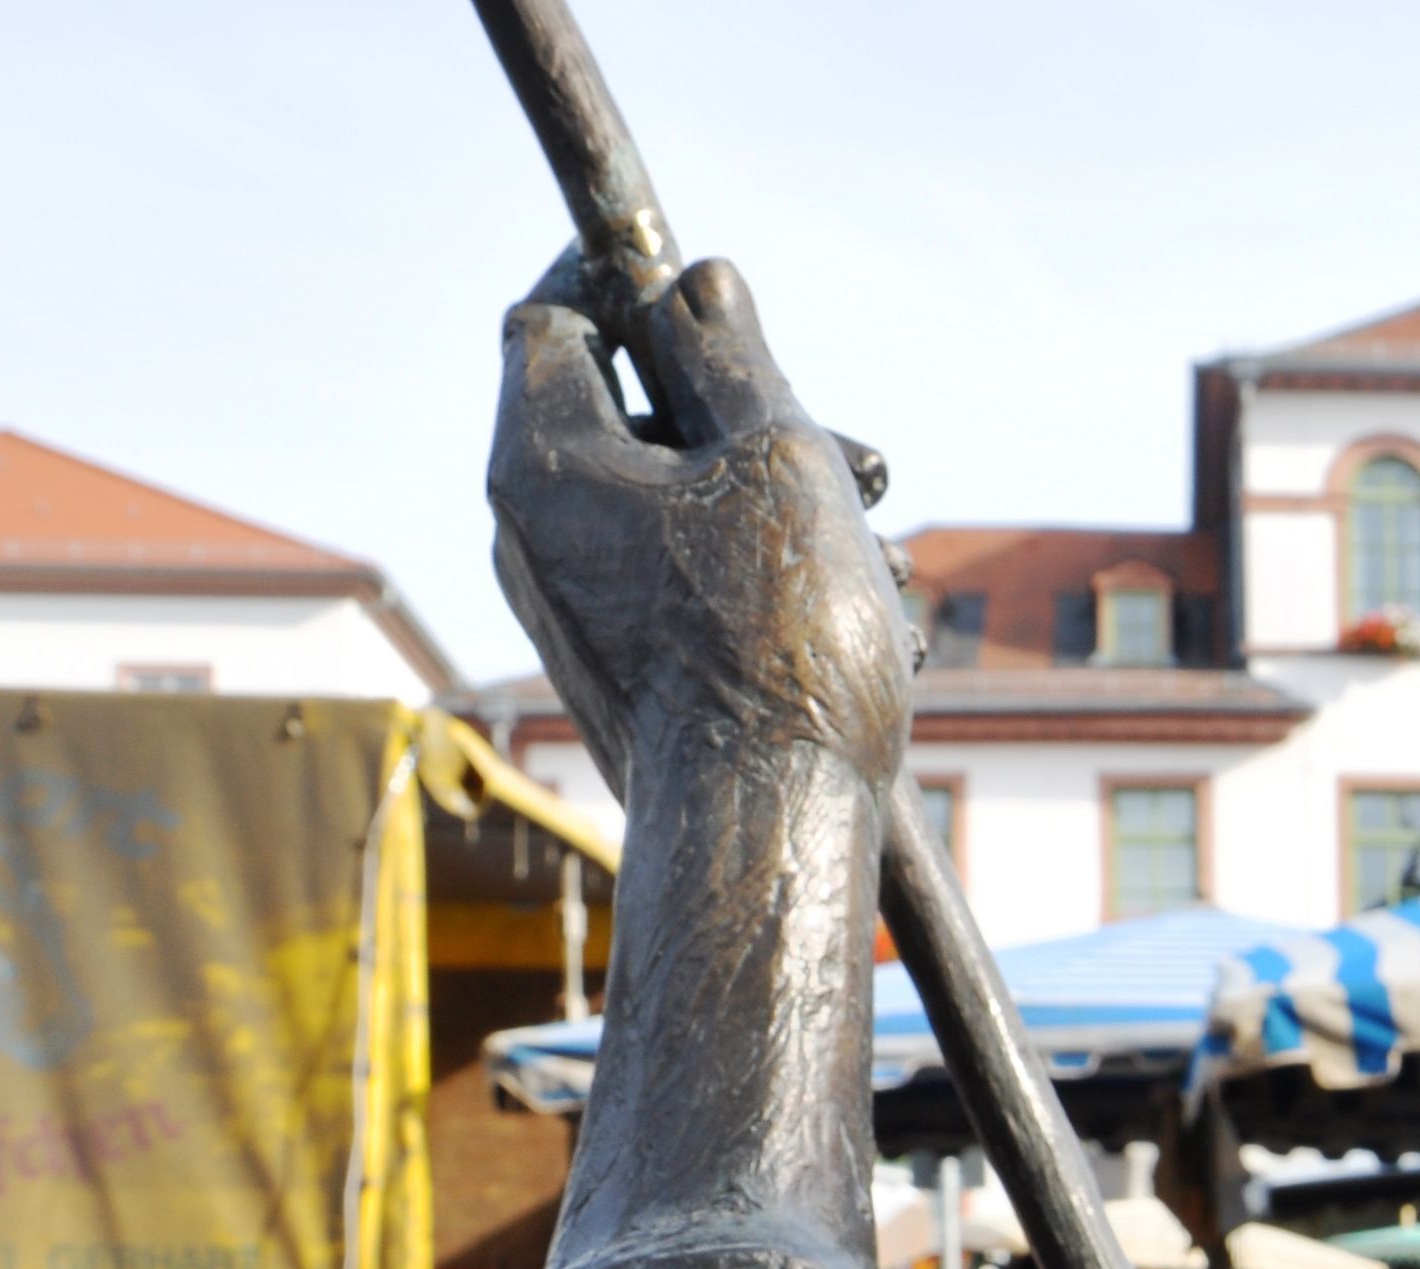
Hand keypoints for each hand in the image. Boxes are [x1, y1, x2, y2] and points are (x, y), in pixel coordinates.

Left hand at [488, 254, 911, 801]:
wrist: (762, 833)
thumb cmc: (774, 641)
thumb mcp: (778, 459)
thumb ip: (733, 360)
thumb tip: (697, 283)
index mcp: (544, 461)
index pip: (552, 320)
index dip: (626, 285)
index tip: (704, 289)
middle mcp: (533, 533)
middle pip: (629, 419)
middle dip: (744, 417)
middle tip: (860, 452)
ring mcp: (572, 610)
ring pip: (671, 509)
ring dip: (776, 503)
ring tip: (886, 546)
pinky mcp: (620, 671)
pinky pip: (682, 584)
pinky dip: (759, 572)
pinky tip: (859, 613)